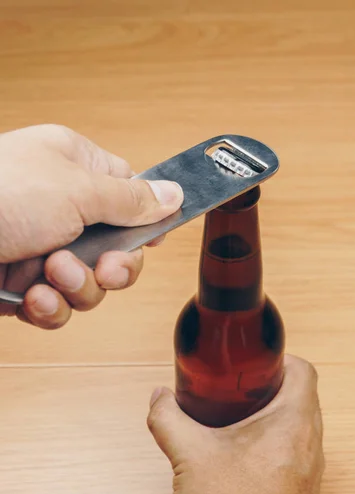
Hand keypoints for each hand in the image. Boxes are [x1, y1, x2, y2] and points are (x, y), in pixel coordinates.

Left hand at [0, 124, 182, 328]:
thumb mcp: (77, 189)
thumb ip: (132, 199)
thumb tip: (176, 193)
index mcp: (76, 169)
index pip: (129, 195)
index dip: (145, 223)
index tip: (150, 241)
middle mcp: (61, 209)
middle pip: (117, 250)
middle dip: (114, 268)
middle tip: (105, 269)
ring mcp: (41, 247)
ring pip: (90, 285)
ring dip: (78, 287)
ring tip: (52, 273)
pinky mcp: (22, 283)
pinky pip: (57, 306)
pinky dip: (49, 307)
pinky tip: (32, 296)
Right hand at [148, 355, 323, 493]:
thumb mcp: (188, 452)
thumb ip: (168, 416)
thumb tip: (159, 397)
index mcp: (294, 424)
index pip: (304, 372)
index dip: (282, 360)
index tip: (257, 363)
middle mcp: (311, 449)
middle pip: (304, 400)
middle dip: (274, 389)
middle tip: (241, 388)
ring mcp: (310, 477)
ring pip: (302, 431)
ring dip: (277, 420)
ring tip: (241, 421)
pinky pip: (297, 459)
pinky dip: (277, 448)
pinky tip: (245, 459)